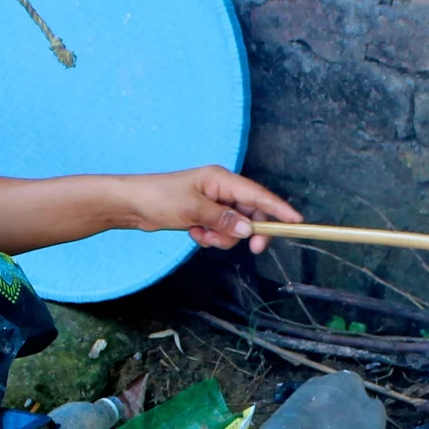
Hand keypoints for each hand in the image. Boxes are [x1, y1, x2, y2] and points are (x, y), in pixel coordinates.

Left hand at [123, 167, 301, 252]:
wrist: (132, 205)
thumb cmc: (159, 198)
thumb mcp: (193, 210)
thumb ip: (223, 219)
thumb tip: (249, 228)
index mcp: (221, 179)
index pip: (258, 194)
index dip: (279, 209)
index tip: (296, 222)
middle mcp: (221, 189)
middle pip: (250, 213)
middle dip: (246, 231)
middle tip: (251, 249)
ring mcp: (213, 202)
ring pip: (235, 226)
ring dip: (222, 236)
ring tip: (201, 234)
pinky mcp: (204, 214)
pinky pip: (220, 231)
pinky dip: (211, 237)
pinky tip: (194, 233)